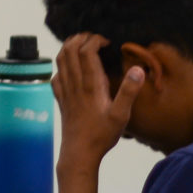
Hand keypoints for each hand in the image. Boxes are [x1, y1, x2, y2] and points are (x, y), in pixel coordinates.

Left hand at [53, 32, 142, 172]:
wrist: (79, 153)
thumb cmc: (101, 135)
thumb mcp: (121, 115)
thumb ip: (129, 92)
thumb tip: (137, 70)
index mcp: (90, 85)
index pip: (86, 51)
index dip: (94, 40)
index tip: (106, 41)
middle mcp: (75, 84)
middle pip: (68, 50)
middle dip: (79, 38)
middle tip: (93, 38)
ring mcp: (65, 91)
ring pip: (59, 61)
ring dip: (68, 48)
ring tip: (81, 45)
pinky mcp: (61, 100)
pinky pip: (55, 76)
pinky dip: (61, 66)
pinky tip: (69, 69)